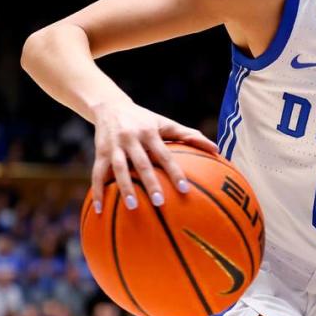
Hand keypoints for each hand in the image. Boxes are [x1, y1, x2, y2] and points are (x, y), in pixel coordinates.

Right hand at [90, 101, 218, 213]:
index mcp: (150, 133)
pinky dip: (98, 191)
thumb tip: (217, 149)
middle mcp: (131, 139)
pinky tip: (98, 209)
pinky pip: (97, 174)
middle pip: (142, 163)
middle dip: (151, 183)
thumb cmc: (146, 120)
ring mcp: (114, 146)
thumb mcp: (166, 123)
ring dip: (124, 188)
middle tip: (160, 202)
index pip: (165, 155)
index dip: (174, 172)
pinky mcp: (99, 153)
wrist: (110, 106)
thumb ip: (190, 135)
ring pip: (118, 169)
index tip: (184, 189)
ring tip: (132, 207)